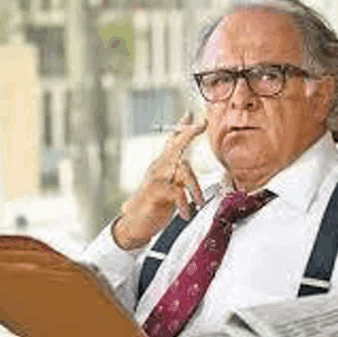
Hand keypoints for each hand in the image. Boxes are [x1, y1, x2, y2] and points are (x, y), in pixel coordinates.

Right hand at [113, 111, 207, 249]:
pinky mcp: (155, 191)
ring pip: (182, 171)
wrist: (136, 223)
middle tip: (201, 123)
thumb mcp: (171, 188)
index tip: (191, 113)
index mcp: (163, 164)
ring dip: (195, 188)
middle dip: (189, 133)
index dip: (182, 127)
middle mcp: (159, 167)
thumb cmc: (155, 205)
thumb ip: (181, 176)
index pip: (173, 141)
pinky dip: (185, 203)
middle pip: (176, 146)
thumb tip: (192, 170)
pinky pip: (177, 191)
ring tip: (200, 202)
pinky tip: (186, 213)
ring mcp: (156, 178)